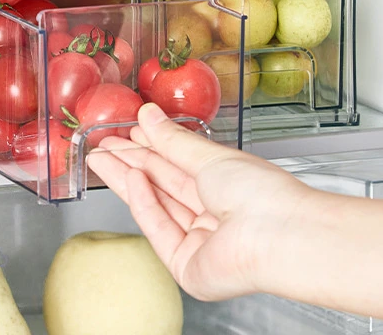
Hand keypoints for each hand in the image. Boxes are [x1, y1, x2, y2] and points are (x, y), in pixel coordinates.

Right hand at [87, 103, 315, 301]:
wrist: (280, 235)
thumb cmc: (262, 194)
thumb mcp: (209, 156)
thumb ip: (173, 139)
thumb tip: (148, 115)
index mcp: (224, 188)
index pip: (177, 166)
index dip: (149, 147)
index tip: (126, 131)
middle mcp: (212, 216)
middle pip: (162, 185)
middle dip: (130, 163)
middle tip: (102, 145)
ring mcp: (199, 243)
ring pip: (155, 206)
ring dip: (127, 179)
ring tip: (102, 157)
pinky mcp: (188, 267)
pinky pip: (159, 230)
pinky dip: (143, 203)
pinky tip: (130, 178)